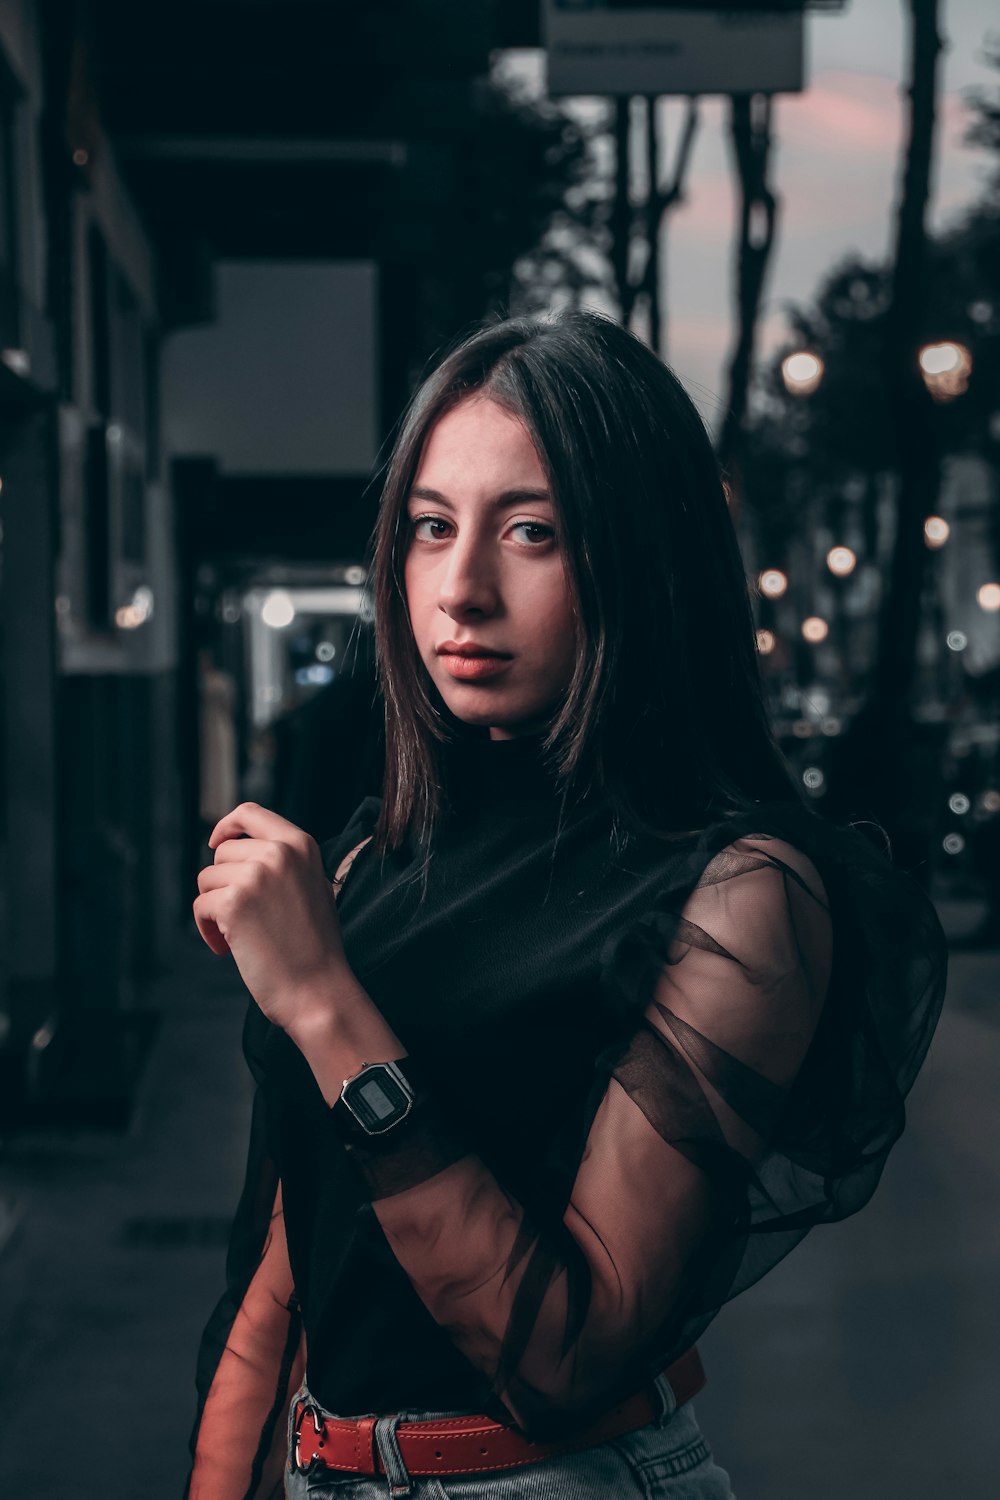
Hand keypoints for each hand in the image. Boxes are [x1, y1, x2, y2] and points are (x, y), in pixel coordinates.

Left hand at [193, 802, 347, 1031]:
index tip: (215, 843)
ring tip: (238, 935)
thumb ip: (284, 863)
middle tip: (241, 917)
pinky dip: (207, 930)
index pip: (250, 813)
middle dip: (223, 884)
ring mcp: (256, 875)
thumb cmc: (315, 946)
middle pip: (223, 852)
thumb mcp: (312, 886)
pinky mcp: (234, 902)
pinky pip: (200, 906)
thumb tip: (242, 850)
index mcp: (301, 844)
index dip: (226, 826)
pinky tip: (228, 948)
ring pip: (207, 879)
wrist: (318, 989)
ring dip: (214, 909)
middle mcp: (279, 852)